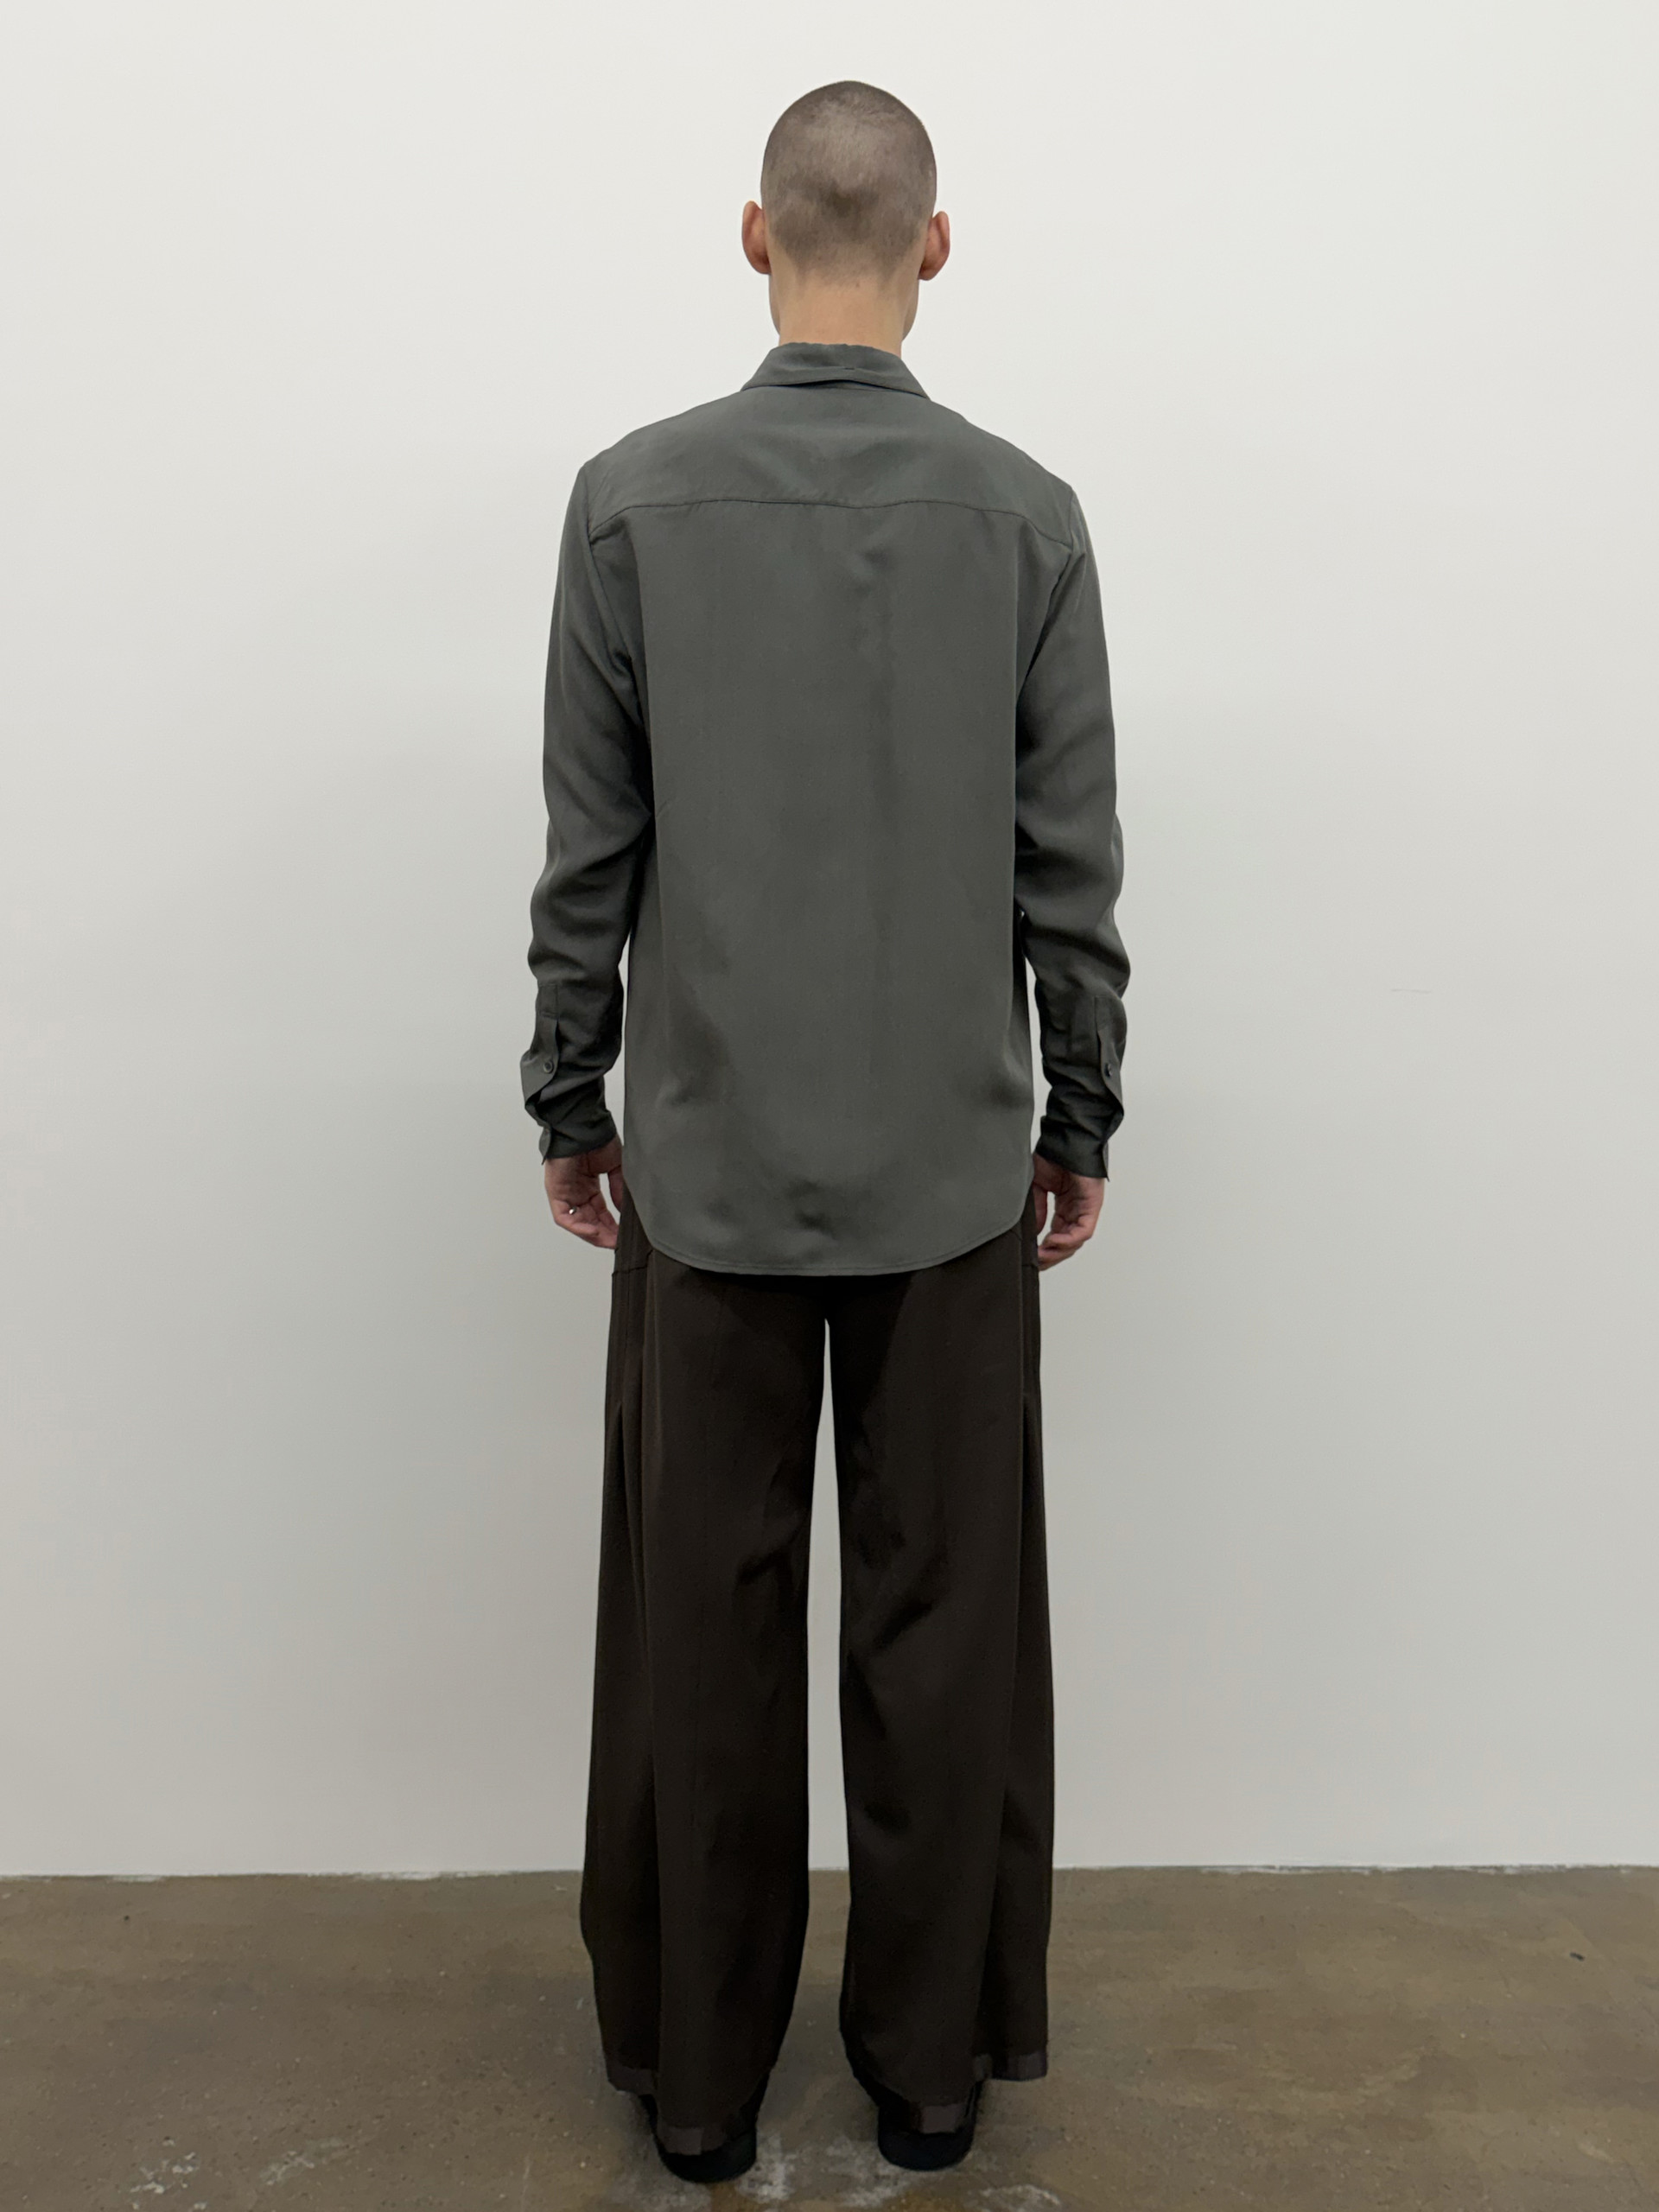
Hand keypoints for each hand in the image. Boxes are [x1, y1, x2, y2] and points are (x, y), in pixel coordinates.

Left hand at [544, 1139, 625, 1249]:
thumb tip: (622, 1209)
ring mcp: (564, 1193)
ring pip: (577, 1222)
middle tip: (618, 1243)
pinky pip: (564, 1217)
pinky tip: (593, 1231)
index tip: (624, 1235)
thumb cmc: (597, 1137)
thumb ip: (618, 1189)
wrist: (584, 1124)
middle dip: (604, 1234)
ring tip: (609, 1241)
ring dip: (593, 1234)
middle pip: (589, 1221)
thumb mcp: (615, 1166)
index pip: (600, 1213)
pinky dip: (578, 1227)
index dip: (612, 1226)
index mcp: (588, 1185)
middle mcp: (575, 1191)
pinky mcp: (555, 1192)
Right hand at [1031, 1153, 1104, 1267]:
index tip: (1032, 1256)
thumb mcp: (1037, 1187)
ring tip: (1042, 1256)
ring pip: (1076, 1241)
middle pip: (1067, 1244)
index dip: (1045, 1249)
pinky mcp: (1092, 1205)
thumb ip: (1037, 1210)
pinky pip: (1083, 1230)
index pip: (1057, 1235)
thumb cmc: (1053, 1155)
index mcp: (1065, 1206)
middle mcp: (1076, 1210)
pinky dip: (1069, 1240)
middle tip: (1037, 1263)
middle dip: (1051, 1256)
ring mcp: (1085, 1209)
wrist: (1065, 1138)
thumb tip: (1033, 1232)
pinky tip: (1053, 1241)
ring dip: (1058, 1251)